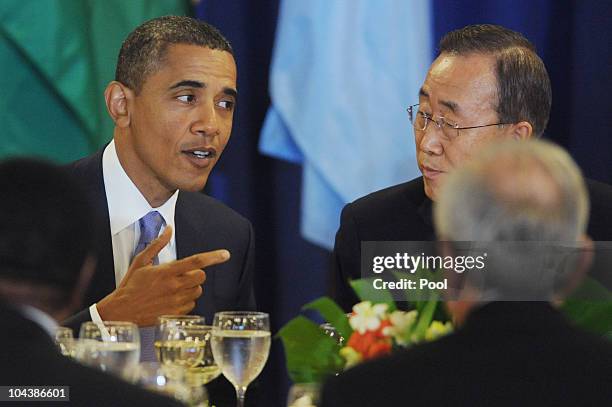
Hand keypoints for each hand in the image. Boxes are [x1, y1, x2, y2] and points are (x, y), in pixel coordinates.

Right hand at [96, 226, 229, 325]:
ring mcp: (176, 301)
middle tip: (183, 275)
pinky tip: (173, 299)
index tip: (226, 254)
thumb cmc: (130, 285)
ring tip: (175, 288)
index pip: (196, 261)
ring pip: (198, 290)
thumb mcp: (141, 262)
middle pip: (201, 277)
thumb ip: (157, 244)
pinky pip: (192, 305)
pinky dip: (187, 301)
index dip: (213, 257)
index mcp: (166, 271)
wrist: (121, 311)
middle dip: (196, 274)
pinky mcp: (176, 314)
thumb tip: (169, 229)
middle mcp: (174, 286)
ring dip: (192, 287)